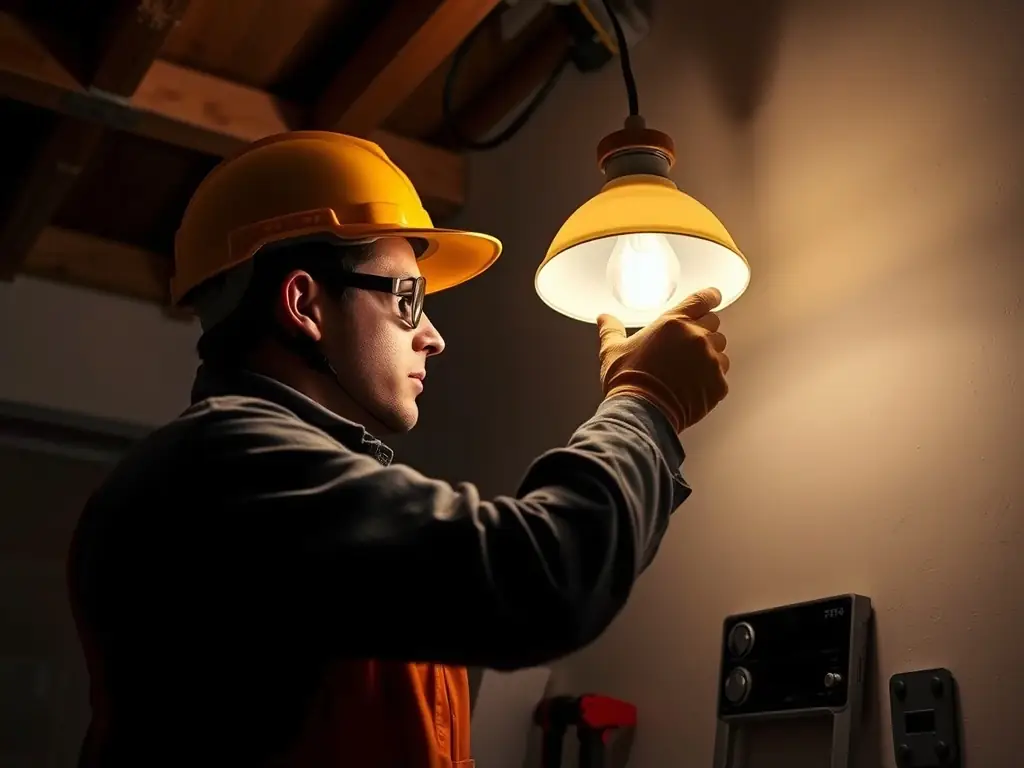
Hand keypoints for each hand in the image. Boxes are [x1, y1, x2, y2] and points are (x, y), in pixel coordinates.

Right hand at [596, 288, 729, 432]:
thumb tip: (604, 318)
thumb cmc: (628, 380)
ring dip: (710, 354)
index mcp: (672, 323)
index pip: (701, 299)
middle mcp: (696, 337)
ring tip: (689, 369)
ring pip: (720, 349)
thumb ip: (611, 329)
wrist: (641, 412)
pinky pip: (721, 375)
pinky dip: (711, 379)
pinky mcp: (717, 383)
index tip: (713, 297)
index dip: (710, 296)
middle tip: (688, 345)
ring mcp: (710, 360)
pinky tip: (693, 386)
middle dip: (704, 330)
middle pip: (714, 323)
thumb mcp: (612, 350)